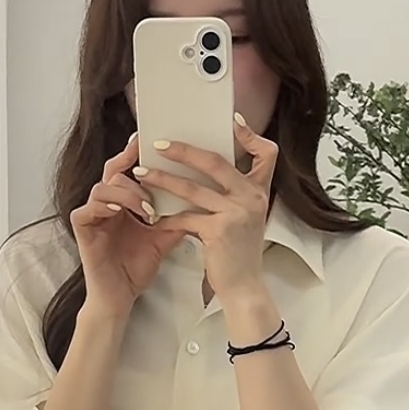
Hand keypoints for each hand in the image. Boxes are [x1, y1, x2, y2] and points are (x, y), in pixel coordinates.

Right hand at [70, 134, 188, 319]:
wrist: (121, 297)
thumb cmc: (136, 267)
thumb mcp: (163, 238)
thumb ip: (176, 216)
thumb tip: (203, 200)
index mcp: (123, 202)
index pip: (128, 170)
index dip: (137, 153)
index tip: (154, 141)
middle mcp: (106, 204)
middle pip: (114, 171)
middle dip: (133, 165)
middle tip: (150, 162)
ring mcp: (92, 214)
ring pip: (104, 188)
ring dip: (127, 194)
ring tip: (146, 208)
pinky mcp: (82, 228)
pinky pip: (88, 208)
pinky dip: (105, 206)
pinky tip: (121, 212)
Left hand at [134, 114, 276, 306]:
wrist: (244, 287)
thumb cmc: (239, 253)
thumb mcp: (246, 218)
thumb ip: (233, 195)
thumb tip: (203, 171)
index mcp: (259, 191)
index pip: (266, 153)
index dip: (251, 136)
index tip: (234, 122)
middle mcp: (252, 198)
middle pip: (215, 162)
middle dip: (184, 151)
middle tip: (160, 145)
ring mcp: (236, 213)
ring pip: (192, 188)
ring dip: (162, 179)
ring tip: (141, 173)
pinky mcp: (219, 230)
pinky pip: (185, 217)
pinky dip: (166, 217)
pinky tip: (151, 216)